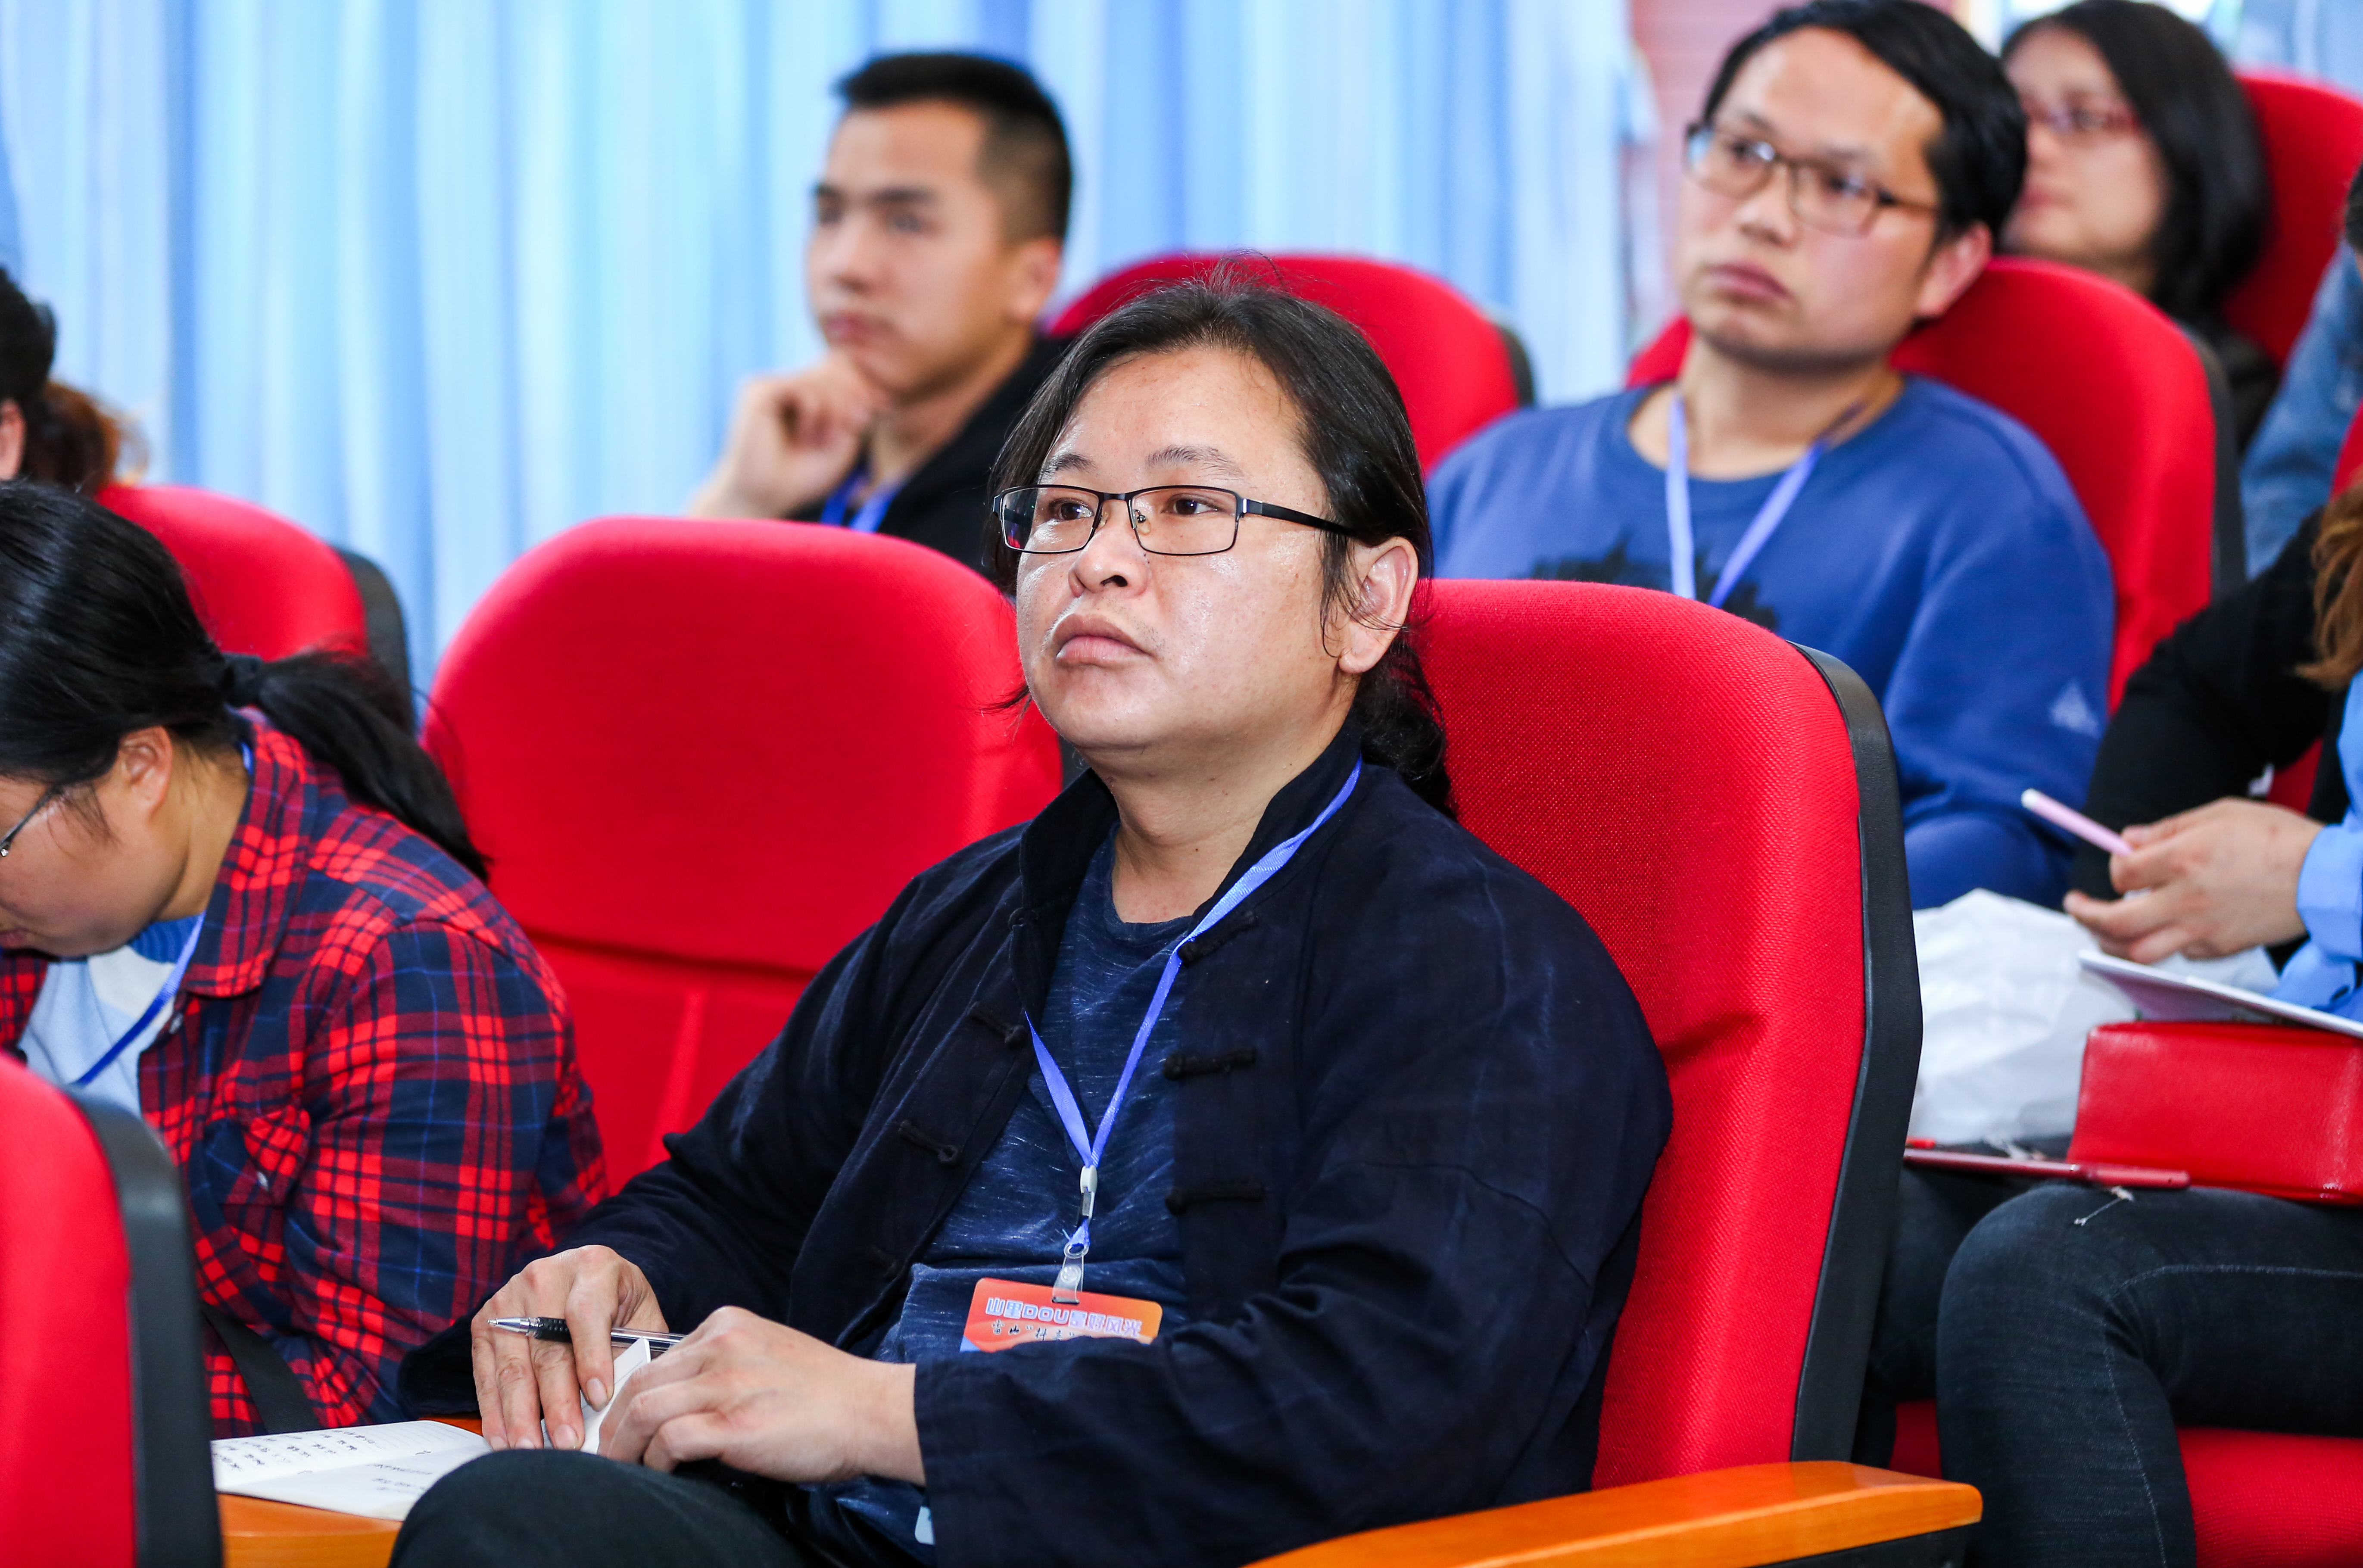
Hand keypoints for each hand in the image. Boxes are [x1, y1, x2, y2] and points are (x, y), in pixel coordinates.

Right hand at [470, 1246, 668, 1451]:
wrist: (584, 1279)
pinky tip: (503, 1442)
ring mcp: (508, 1300)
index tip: (600, 1399)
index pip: (587, 1314)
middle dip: (557, 1403)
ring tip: (533, 1452)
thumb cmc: (619, 1305)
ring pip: (513, 1367)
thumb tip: (620, 1405)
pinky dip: (495, 1413)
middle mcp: (545, 1277)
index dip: (592, 1358)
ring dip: (521, 1416)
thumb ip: (635, 1351)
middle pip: (547, 1348)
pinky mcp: (485, 1323)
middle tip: (569, 1443)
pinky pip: (486, 1375)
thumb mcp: (640, 1316)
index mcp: (593, 1267)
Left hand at [599, 1306, 922, 1486]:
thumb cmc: (826, 1392)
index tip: (623, 1423)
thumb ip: (724, 1365)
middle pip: (640, 1382)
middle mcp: (722, 1345)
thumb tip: (680, 1402)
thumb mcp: (768, 1354)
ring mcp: (728, 1384)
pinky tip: (660, 1475)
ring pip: (645, 1410)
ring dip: (624, 1446)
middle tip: (608, 1453)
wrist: (873, 1409)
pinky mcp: (735, 1425)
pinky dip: (654, 1462)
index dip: (632, 1396)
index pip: (657, 1358)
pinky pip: (670, 1441)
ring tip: (621, 1469)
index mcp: (728, 1324)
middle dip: (615, 1423)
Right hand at [686, 357, 882, 518]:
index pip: (841, 367)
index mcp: (804, 393)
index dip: (863, 383)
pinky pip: (802, 386)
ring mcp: (771, 384)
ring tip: (824, 439)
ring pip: (821, 377)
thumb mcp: (842, 441)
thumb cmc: (803, 476)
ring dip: (835, 410)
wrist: (767, 497)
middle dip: (854, 396)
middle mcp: (786, 384)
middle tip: (855, 425)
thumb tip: (856, 369)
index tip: (881, 405)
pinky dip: (815, 411)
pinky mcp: (759, 390)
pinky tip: (806, 435)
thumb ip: (852, 405)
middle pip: (835, 366)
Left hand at [2064, 797, 2320, 962]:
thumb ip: (2168, 829)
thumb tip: (2128, 840)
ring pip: (2138, 952)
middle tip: (2074, 905)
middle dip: (2083, 915)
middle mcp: (2186, 900)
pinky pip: (2176, 953)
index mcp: (2183, 860)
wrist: (2328, 879)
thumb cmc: (2279, 839)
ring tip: (2099, 929)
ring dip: (2110, 942)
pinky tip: (2162, 928)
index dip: (2114, 868)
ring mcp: (2202, 930)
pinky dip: (2161, 943)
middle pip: (2114, 922)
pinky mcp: (2220, 950)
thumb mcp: (2220, 814)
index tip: (2119, 862)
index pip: (2121, 874)